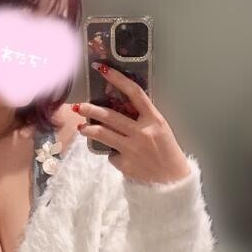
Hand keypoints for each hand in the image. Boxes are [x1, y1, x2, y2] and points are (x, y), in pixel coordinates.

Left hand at [74, 62, 191, 184]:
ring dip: (88, 129)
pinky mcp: (125, 164)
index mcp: (155, 119)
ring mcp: (132, 149)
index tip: (103, 69)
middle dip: (91, 109)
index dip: (118, 79)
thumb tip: (119, 107)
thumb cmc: (167, 152)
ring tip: (82, 128)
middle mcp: (142, 132)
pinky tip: (117, 156)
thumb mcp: (160, 130)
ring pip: (103, 134)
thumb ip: (143, 118)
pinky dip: (111, 154)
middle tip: (79, 106)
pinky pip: (111, 154)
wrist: (172, 181)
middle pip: (110, 115)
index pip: (135, 93)